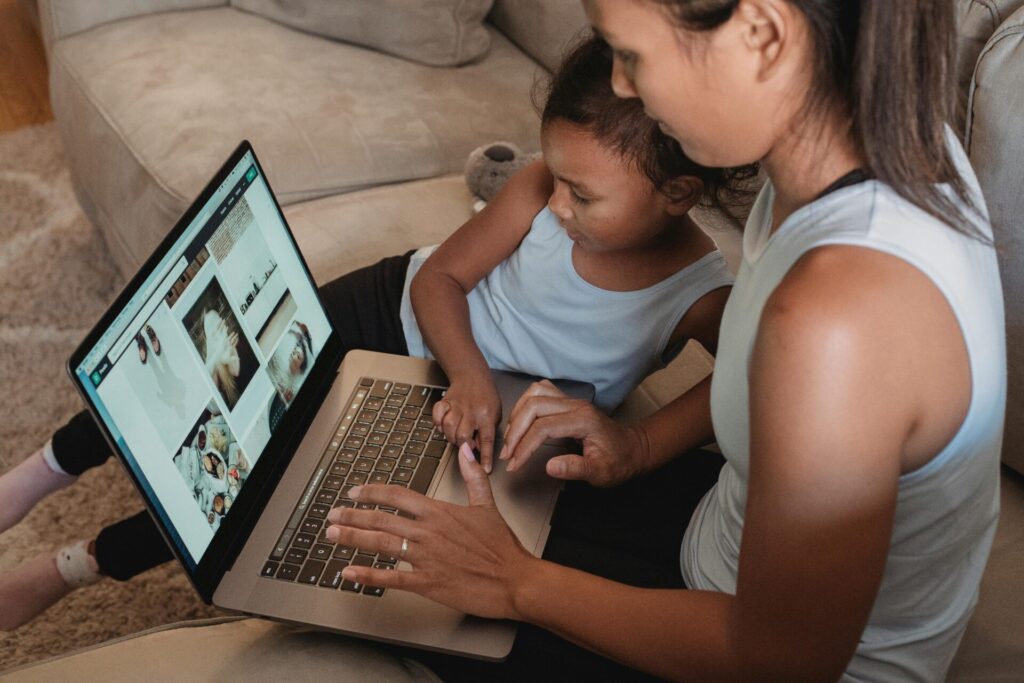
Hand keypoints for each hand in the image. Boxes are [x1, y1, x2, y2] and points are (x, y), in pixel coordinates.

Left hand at [325, 443, 535, 618]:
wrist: (515, 579)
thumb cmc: (502, 546)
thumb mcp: (487, 505)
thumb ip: (473, 476)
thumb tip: (466, 451)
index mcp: (439, 512)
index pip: (397, 496)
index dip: (371, 492)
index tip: (355, 492)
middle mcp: (427, 532)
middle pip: (381, 519)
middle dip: (352, 516)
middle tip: (331, 515)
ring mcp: (425, 558)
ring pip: (380, 544)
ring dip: (352, 538)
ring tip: (332, 535)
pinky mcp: (427, 582)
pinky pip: (391, 578)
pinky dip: (368, 575)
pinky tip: (349, 572)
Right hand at [432, 376, 501, 471]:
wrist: (472, 376)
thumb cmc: (486, 397)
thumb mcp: (495, 414)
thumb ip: (487, 432)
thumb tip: (477, 451)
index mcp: (487, 415)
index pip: (487, 439)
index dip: (485, 457)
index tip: (485, 470)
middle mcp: (472, 411)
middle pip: (463, 435)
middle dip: (463, 446)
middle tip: (465, 446)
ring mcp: (457, 405)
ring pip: (449, 426)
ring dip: (450, 436)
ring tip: (455, 436)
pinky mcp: (445, 401)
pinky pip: (437, 414)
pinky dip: (437, 422)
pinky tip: (442, 426)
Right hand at [499, 380, 648, 487]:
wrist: (634, 449)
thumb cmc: (619, 461)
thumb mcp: (602, 473)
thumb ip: (576, 469)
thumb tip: (549, 467)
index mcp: (583, 420)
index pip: (543, 427)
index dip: (524, 446)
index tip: (514, 465)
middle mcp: (575, 405)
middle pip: (534, 406)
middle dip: (515, 430)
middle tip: (507, 454)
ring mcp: (571, 400)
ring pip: (534, 395)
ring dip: (517, 415)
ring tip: (510, 440)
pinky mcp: (567, 402)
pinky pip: (540, 393)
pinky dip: (524, 406)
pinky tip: (520, 423)